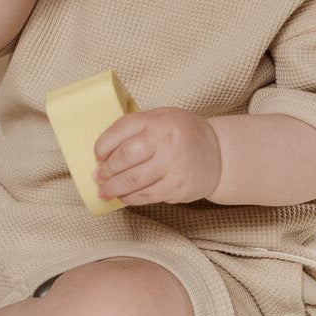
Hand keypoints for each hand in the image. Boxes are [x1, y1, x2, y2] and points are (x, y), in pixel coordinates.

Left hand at [92, 107, 222, 205]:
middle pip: (124, 158)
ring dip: (113, 189)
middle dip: (106, 171)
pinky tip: (123, 196)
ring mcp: (173, 166)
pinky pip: (146, 196)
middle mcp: (166, 142)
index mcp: (158, 121)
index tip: (97, 156)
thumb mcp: (162, 117)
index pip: (120, 131)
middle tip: (98, 177)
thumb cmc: (183, 134)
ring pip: (132, 181)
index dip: (103, 146)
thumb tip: (104, 152)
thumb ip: (136, 127)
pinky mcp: (177, 187)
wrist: (218, 154)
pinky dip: (129, 198)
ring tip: (104, 191)